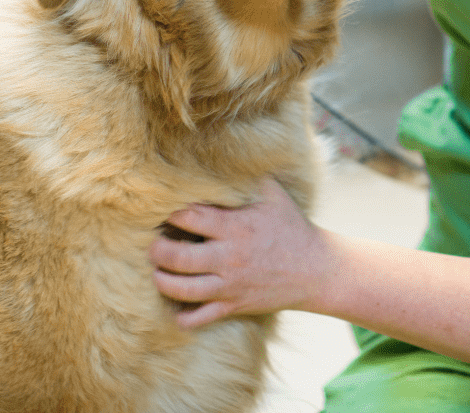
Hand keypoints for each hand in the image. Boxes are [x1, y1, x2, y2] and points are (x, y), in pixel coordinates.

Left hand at [149, 178, 331, 329]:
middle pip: (177, 258)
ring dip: (162, 281)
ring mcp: (230, 285)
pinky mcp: (234, 306)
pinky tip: (176, 306)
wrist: (315, 269)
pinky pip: (199, 319)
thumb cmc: (291, 228)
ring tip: (158, 272)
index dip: (171, 214)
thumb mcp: (274, 195)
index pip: (190, 218)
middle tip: (153, 245)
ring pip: (182, 290)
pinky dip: (183, 317)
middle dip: (157, 251)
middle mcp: (229, 257)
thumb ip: (248, 177)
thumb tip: (227, 151)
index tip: (166, 213)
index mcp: (236, 227)